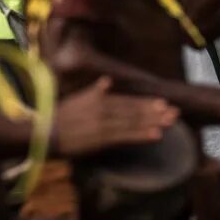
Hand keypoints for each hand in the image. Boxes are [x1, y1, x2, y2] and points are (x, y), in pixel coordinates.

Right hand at [52, 77, 179, 156]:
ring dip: (154, 122)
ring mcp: (103, 123)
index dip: (146, 102)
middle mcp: (104, 108)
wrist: (43, 132)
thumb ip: (95, 91)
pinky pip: (126, 136)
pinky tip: (157, 135)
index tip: (163, 103)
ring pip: (133, 122)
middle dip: (156, 111)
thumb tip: (106, 81)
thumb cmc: (59, 117)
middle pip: (135, 110)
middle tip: (175, 112)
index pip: (128, 101)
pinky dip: (142, 135)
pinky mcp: (100, 138)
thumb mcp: (78, 99)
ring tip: (171, 122)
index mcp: (99, 99)